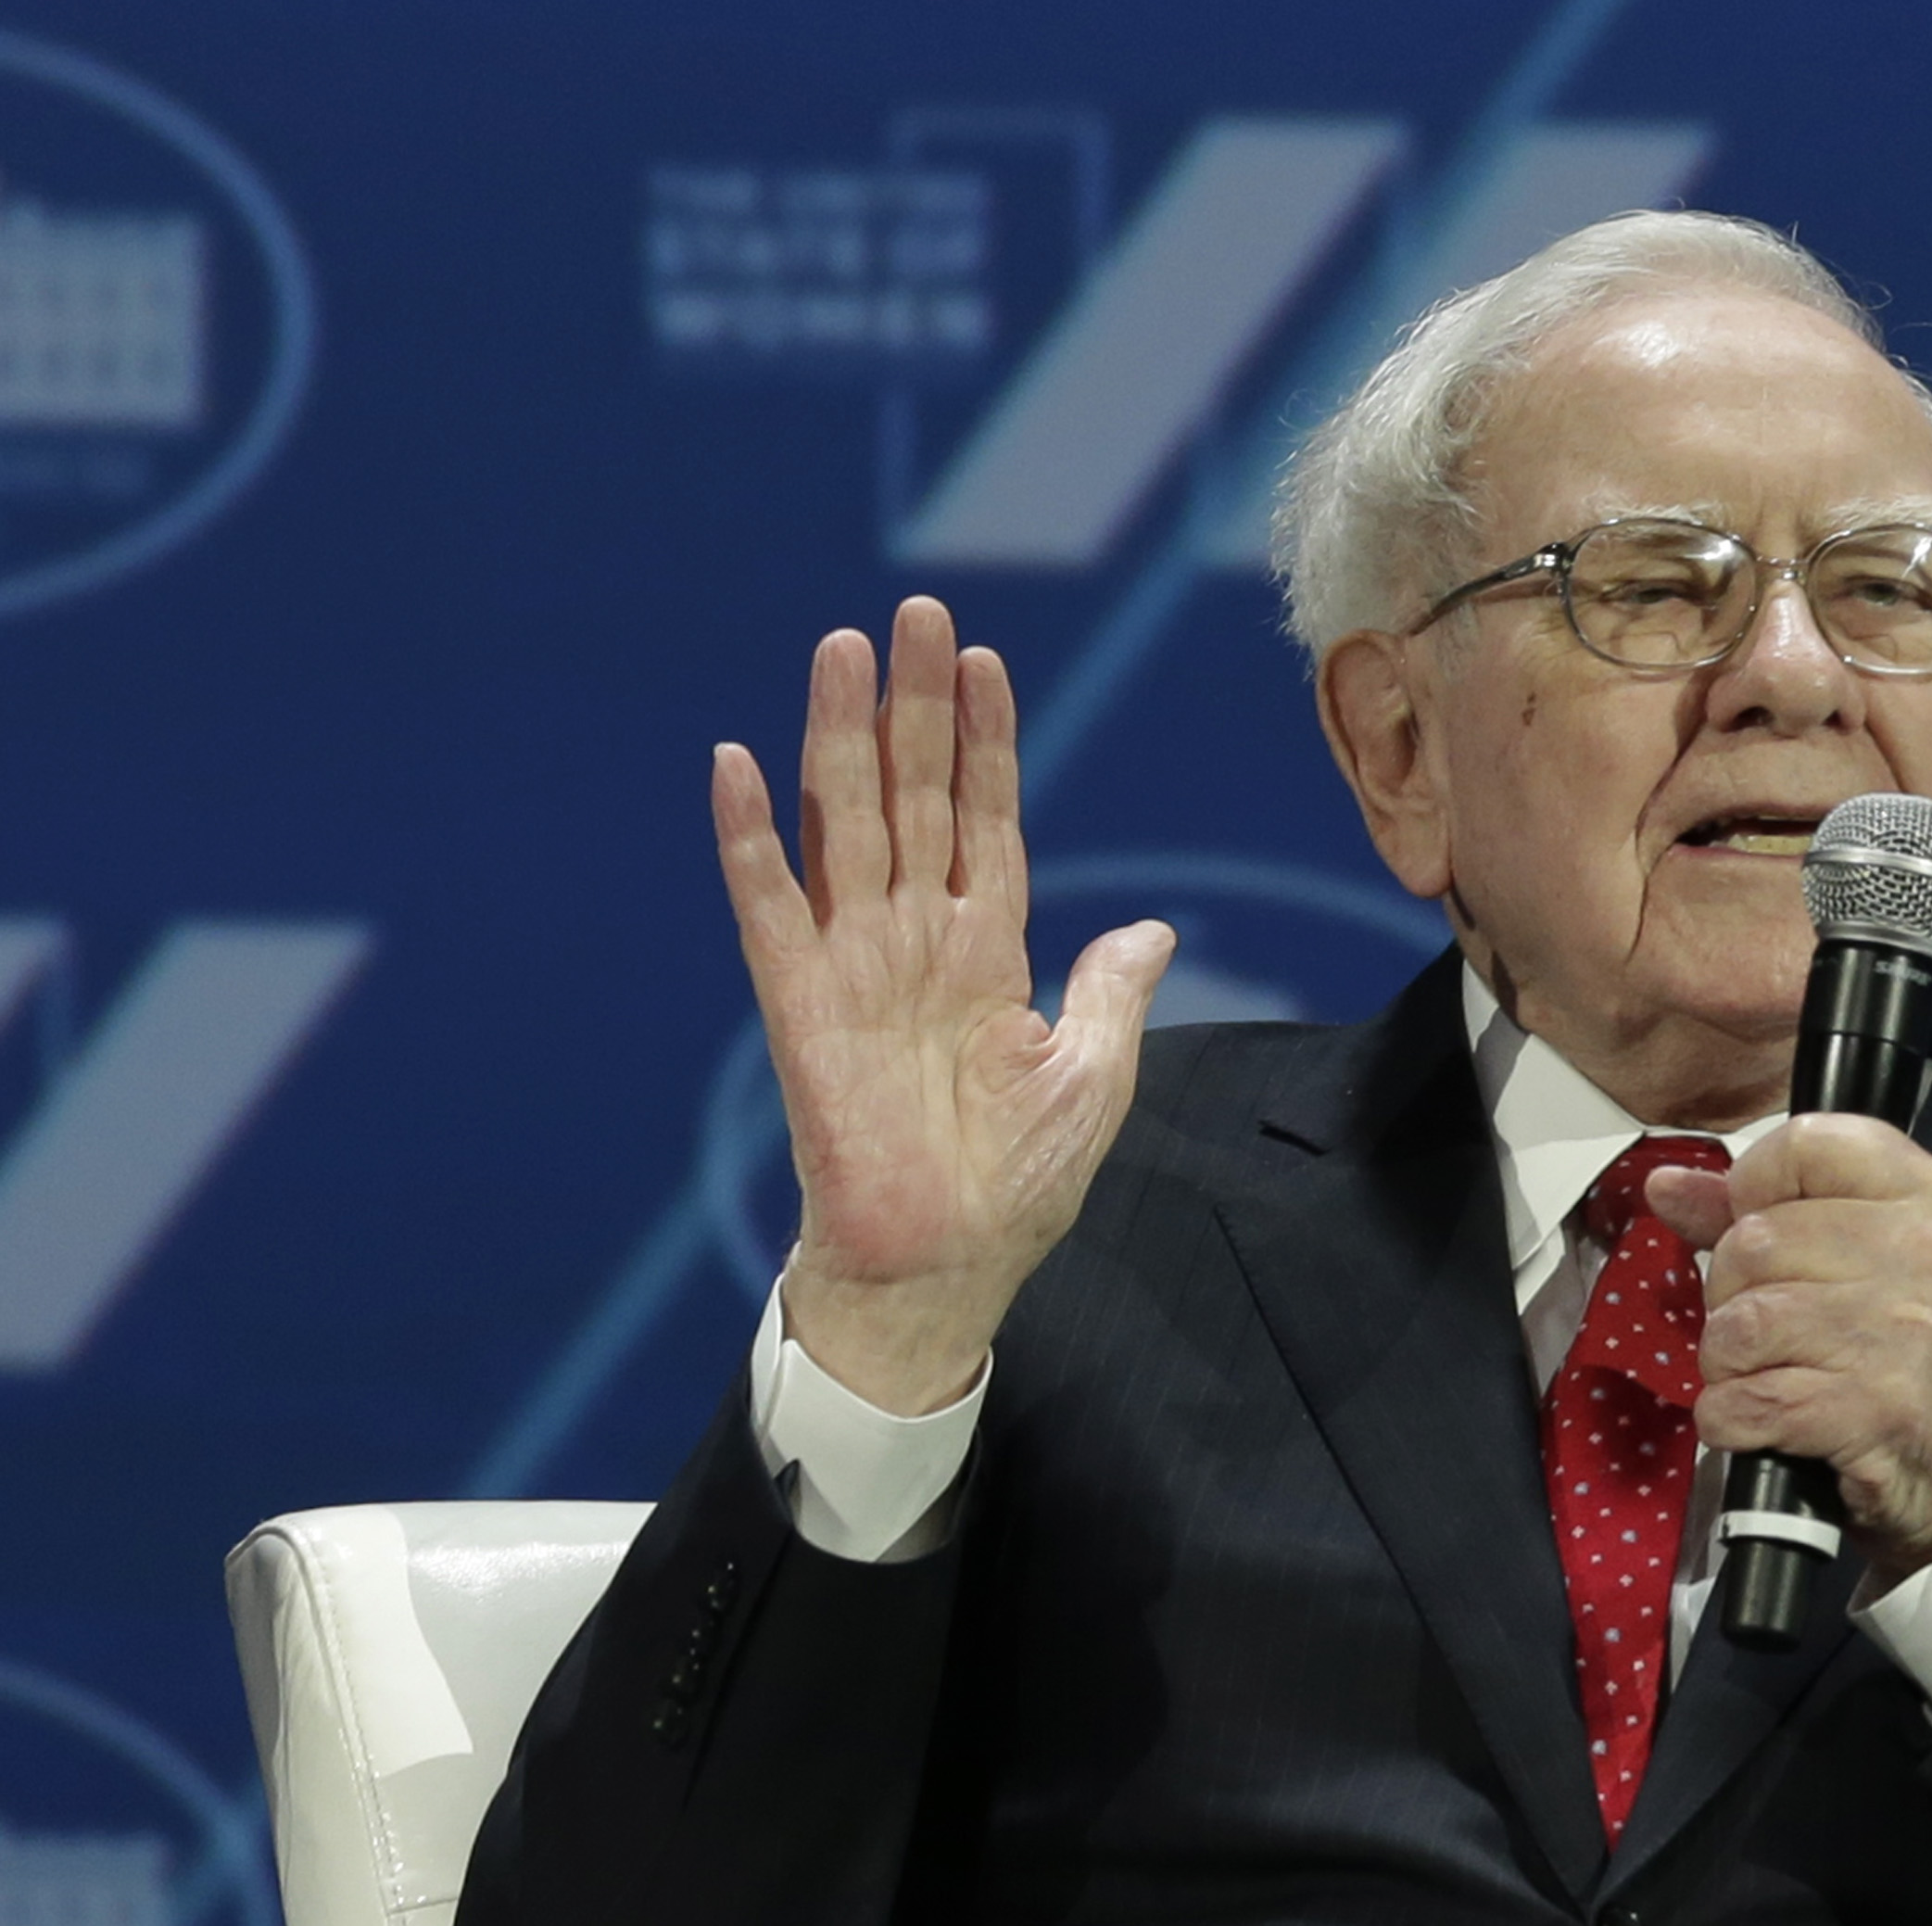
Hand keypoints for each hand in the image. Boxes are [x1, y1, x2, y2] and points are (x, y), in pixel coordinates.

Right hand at [711, 596, 1172, 1412]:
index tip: (988, 662)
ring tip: (844, 649)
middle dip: (918, 705)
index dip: (986, 742)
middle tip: (920, 611)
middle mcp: (916, 940)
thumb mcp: (1092, 1076)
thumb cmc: (1016, 1186)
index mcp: (987, 950)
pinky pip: (770, 909)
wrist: (950, 1268)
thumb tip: (1155, 929)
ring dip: (842, 737)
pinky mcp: (801, 1008)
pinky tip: (737, 764)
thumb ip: (1111, 993)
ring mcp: (856, 966)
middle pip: (916, 797)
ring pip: (847, 825)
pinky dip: (751, 838)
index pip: (986, 820)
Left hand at [1646, 1116, 1931, 1577]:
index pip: (1803, 1144)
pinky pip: (1741, 1401)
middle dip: (1734, 1296)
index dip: (1754, 1189)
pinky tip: (1771, 1424)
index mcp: (1930, 1196)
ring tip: (1774, 1377)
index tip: (1763, 1231)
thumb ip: (1762, 1212)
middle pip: (1752, 1241)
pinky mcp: (1872, 1409)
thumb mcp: (1868, 1262)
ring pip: (1737, 1324)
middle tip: (1776, 1332)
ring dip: (1730, 1364)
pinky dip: (1733, 1421)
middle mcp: (1926, 1252)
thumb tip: (1667, 1185)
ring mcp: (1902, 1331)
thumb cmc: (1915, 1359)